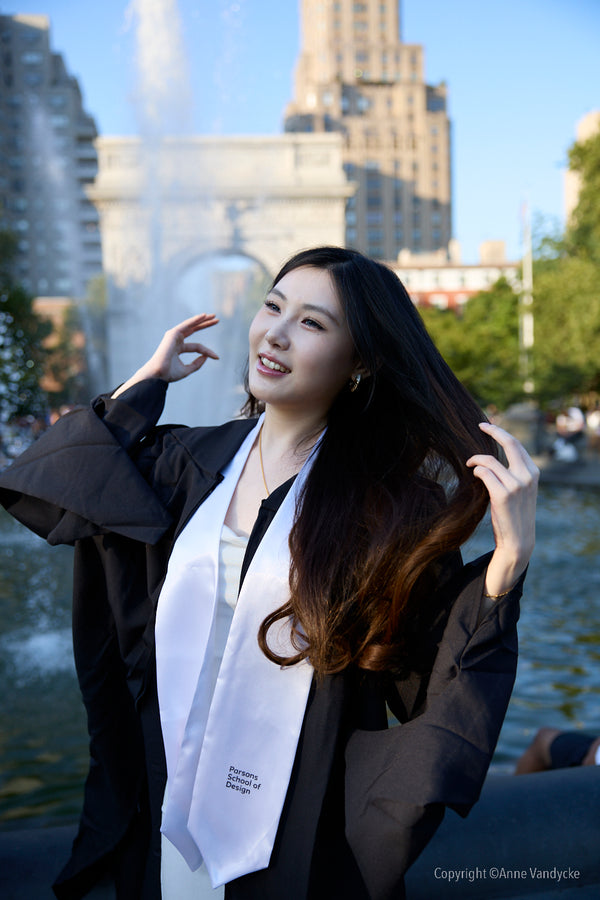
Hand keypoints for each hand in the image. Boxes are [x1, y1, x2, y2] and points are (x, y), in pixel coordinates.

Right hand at [112, 314, 218, 397]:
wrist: (158, 374)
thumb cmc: (169, 373)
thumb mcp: (187, 369)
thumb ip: (197, 364)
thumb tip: (206, 356)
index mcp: (178, 348)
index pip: (197, 347)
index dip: (208, 351)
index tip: (218, 357)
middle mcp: (176, 340)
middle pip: (194, 329)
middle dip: (205, 324)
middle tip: (217, 320)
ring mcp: (174, 336)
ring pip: (191, 325)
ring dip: (202, 320)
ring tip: (214, 316)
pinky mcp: (173, 333)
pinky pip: (186, 325)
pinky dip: (195, 320)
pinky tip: (204, 316)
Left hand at [466, 422, 538, 596]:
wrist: (518, 540)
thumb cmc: (514, 514)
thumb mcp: (520, 490)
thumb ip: (513, 473)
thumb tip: (493, 457)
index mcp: (533, 472)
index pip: (516, 444)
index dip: (500, 432)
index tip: (487, 426)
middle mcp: (527, 476)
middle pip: (509, 443)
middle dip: (493, 430)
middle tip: (480, 425)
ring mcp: (516, 485)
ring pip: (490, 461)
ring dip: (476, 459)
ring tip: (469, 464)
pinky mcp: (503, 494)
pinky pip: (484, 473)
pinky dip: (476, 470)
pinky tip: (473, 474)